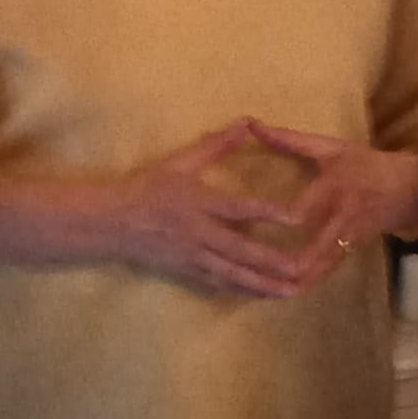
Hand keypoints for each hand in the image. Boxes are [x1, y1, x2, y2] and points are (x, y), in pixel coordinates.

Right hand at [114, 119, 306, 296]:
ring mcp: (194, 256)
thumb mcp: (180, 161)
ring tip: (291, 292)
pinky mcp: (188, 272)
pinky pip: (220, 283)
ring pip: (234, 274)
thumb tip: (246, 122)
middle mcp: (199, 232)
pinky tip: (261, 296)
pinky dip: (242, 290)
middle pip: (241, 250)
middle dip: (273, 262)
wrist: (113, 221)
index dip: (268, 213)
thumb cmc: (148, 186)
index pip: (239, 209)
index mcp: (199, 202)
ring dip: (264, 285)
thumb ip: (216, 144)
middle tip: (303, 269)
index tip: (296, 218)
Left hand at [247, 120, 417, 287]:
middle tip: (256, 271)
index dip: (288, 217)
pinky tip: (281, 291)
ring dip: (294, 281)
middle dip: (289, 265)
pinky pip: (324, 272)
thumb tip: (253, 124)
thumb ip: (289, 139)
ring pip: (320, 269)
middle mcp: (341, 219)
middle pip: (315, 251)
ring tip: (263, 290)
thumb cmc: (363, 164)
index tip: (260, 221)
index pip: (308, 207)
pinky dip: (305, 282)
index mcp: (335, 188)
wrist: (410, 189)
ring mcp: (347, 240)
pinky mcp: (349, 253)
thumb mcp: (329, 147)